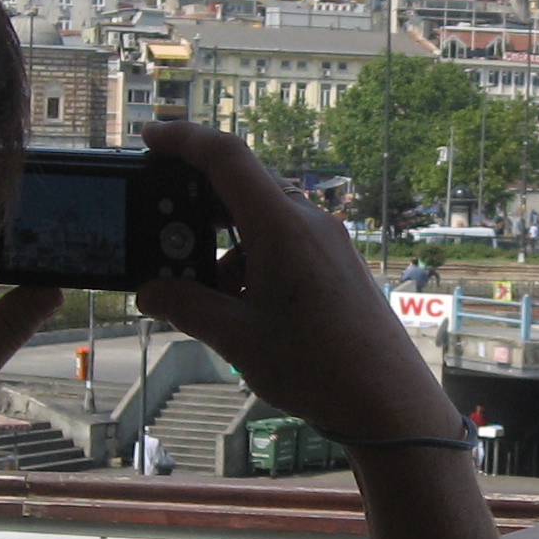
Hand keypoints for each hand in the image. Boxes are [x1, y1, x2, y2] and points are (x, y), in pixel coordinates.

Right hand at [132, 121, 460, 441]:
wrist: (387, 401)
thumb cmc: (317, 367)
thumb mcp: (235, 337)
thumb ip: (186, 307)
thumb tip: (151, 294)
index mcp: (281, 227)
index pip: (226, 158)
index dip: (184, 140)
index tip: (152, 137)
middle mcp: (309, 224)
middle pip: (243, 192)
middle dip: (198, 214)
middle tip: (167, 243)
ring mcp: (329, 244)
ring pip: (263, 227)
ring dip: (227, 253)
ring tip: (206, 300)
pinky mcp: (339, 267)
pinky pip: (287, 248)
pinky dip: (256, 266)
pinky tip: (244, 312)